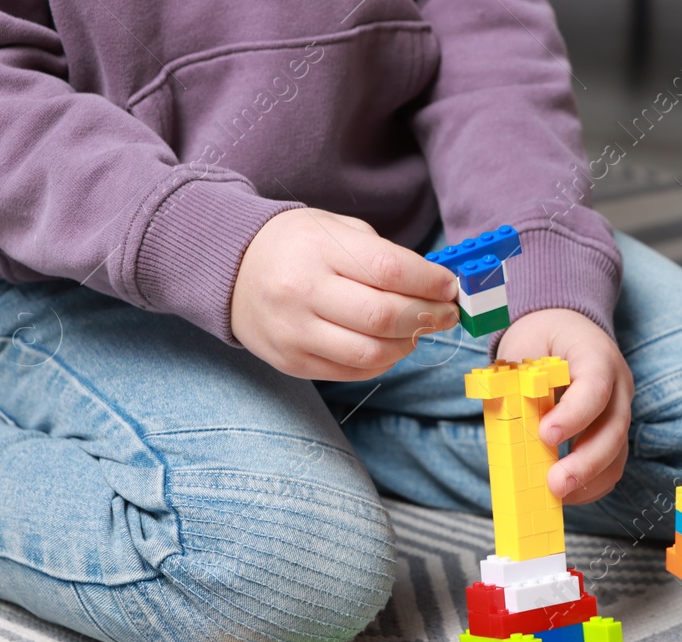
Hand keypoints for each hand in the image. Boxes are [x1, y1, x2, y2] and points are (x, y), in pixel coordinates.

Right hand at [230, 208, 458, 379]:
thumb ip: (384, 254)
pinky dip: (383, 362)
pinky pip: (353, 372)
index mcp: (317, 248)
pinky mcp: (293, 361)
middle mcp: (302, 291)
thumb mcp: (335, 229)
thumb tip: (436, 286)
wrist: (231, 271)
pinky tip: (389, 345)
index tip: (450, 287)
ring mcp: (295, 332)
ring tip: (417, 330)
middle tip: (445, 313)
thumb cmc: (297, 246)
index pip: (388, 270)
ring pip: (371, 353)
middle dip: (427, 317)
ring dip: (408, 345)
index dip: (429, 283)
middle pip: (383, 317)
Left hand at [497, 309, 632, 505]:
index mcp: (596, 356)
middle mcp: (618, 385)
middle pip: (614, 429)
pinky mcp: (614, 433)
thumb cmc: (540, 342)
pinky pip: (612, 466)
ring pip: (617, 453)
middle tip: (554, 484)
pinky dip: (590, 485)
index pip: (595, 388)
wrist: (564, 332)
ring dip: (588, 480)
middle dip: (585, 463)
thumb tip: (509, 426)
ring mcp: (620, 411)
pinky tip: (566, 493)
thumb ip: (517, 384)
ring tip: (556, 494)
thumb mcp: (522, 351)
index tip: (545, 435)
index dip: (574, 416)